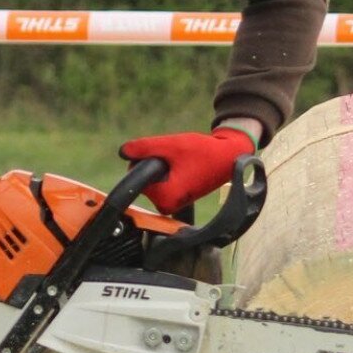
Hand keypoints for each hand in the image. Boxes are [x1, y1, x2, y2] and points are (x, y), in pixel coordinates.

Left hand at [118, 125, 255, 213]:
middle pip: (144, 175)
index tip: (171, 157)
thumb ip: (144, 147)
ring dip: (163, 163)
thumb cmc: (204, 152)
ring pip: (152, 176)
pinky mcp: (175, 197)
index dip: (149, 157)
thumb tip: (123, 152)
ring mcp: (171, 203)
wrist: (229, 157)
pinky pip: (161, 178)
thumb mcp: (171, 145)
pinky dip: (169, 168)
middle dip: (155, 161)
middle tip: (180, 159)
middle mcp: (166, 206)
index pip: (136, 172)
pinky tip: (186, 166)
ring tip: (185, 162)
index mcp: (163, 199)